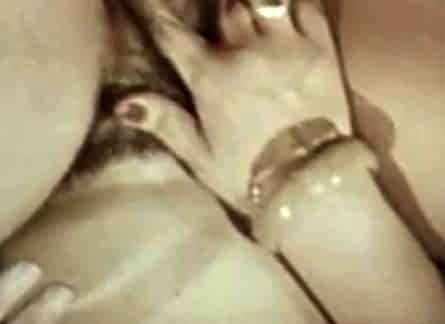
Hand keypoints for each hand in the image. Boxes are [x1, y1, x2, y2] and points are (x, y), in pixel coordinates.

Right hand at [114, 0, 349, 210]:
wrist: (313, 184)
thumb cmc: (250, 176)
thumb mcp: (200, 158)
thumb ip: (165, 124)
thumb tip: (123, 105)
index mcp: (211, 78)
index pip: (170, 32)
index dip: (151, 9)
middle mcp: (247, 52)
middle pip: (223, 6)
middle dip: (213, 5)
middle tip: (211, 15)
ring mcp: (287, 46)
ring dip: (250, 3)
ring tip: (244, 12)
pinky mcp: (322, 49)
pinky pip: (307, 6)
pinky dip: (293, 3)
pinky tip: (284, 8)